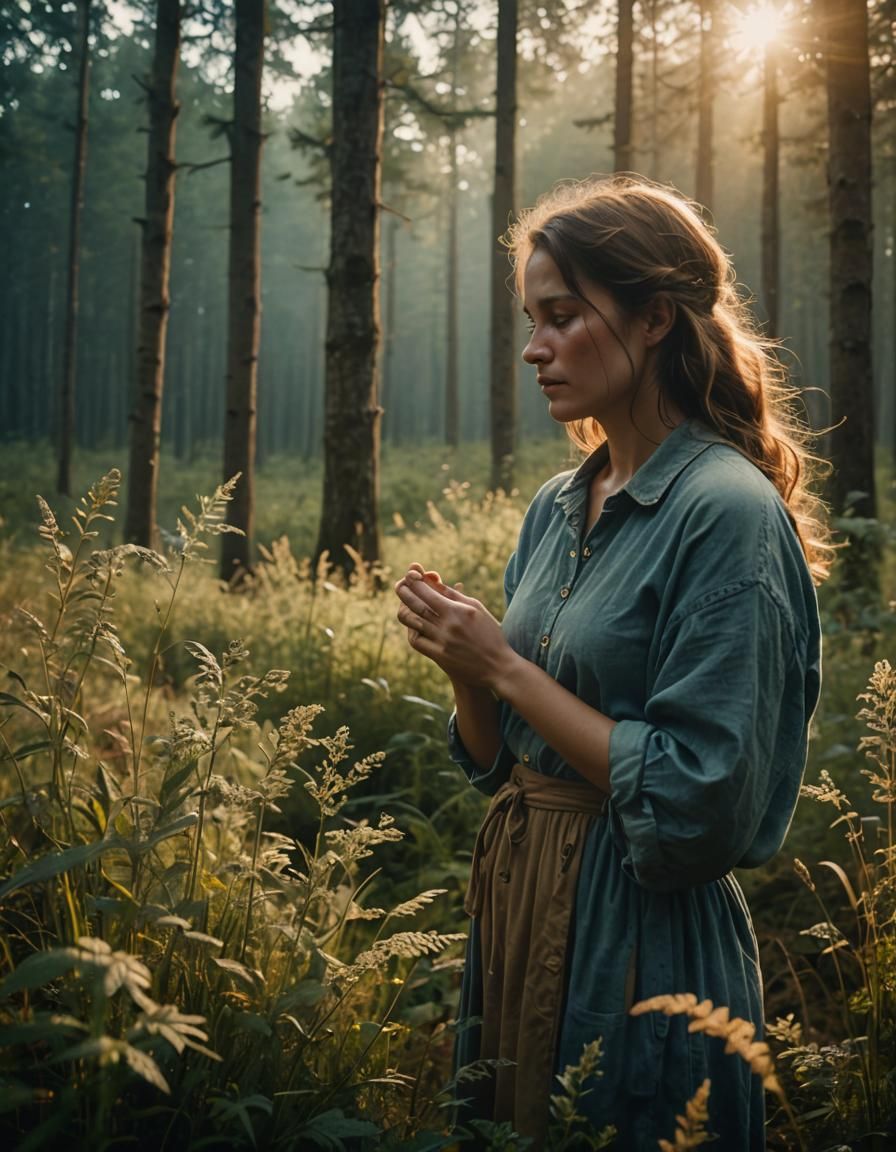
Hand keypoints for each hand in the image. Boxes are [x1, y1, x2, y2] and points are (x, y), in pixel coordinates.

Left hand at [394, 565, 518, 691]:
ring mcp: (441, 642)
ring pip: (412, 621)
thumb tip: (432, 580)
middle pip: (416, 604)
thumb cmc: (489, 633)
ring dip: (404, 609)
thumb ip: (453, 594)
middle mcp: (447, 625)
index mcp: (457, 610)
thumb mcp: (475, 608)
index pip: (427, 591)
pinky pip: (416, 640)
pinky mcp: (438, 656)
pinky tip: (413, 624)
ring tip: (405, 604)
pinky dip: (411, 629)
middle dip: (403, 590)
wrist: (497, 666)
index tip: (410, 573)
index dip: (414, 581)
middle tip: (400, 584)